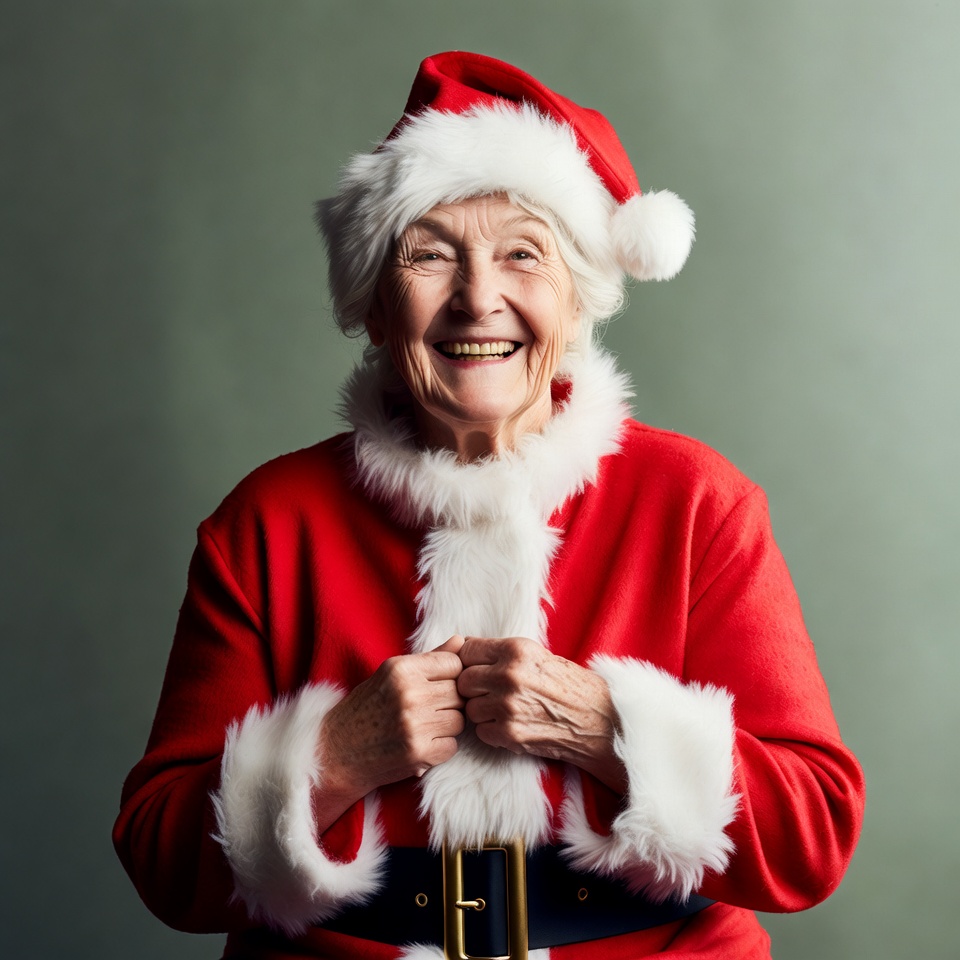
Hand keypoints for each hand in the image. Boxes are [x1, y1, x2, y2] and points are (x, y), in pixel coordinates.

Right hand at [313, 636, 465, 828]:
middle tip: (428, 709)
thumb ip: (429, 658)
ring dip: (447, 725)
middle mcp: (409, 694)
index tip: (437, 685)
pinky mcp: (418, 753)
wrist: (334, 751)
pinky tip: (421, 743)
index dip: (450, 676)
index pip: (454, 664)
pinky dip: (441, 747)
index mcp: (401, 669)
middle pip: (459, 693)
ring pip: (459, 720)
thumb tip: (461, 641)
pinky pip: (452, 746)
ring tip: (424, 726)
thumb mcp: (390, 674)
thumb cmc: (365, 708)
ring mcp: (414, 725)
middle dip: (449, 701)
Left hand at [457, 636, 625, 791]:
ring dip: (482, 711)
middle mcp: (509, 675)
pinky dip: (492, 731)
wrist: (599, 720)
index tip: (477, 668)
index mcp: (516, 650)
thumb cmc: (569, 685)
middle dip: (473, 688)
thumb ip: (501, 653)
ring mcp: (508, 706)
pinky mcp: (510, 734)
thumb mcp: (537, 655)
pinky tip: (511, 725)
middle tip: (490, 692)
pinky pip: (481, 731)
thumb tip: (463, 647)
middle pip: (463, 680)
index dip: (469, 661)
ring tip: (505, 710)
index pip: (467, 650)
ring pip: (470, 708)